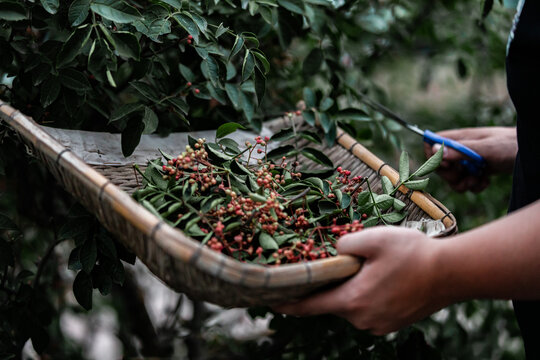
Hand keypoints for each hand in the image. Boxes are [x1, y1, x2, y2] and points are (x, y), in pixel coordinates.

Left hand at [274, 227, 449, 334]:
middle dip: (328, 285)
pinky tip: (380, 277)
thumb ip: (344, 244)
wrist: (452, 273)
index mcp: (352, 301)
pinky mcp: (392, 323)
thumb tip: (335, 250)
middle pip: (332, 302)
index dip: (288, 303)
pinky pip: (368, 308)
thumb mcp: (372, 238)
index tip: (271, 300)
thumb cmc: (412, 254)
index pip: (309, 307)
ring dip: (350, 288)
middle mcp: (362, 319)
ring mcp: (379, 324)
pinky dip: (366, 295)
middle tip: (330, 265)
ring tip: (363, 267)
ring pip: (352, 304)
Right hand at [423, 127, 515, 192]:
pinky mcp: (476, 171)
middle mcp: (460, 149)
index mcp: (459, 138)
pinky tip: (485, 181)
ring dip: (462, 184)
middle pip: (439, 165)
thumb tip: (435, 151)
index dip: (433, 158)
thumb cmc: (510, 144)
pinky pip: (465, 183)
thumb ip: (460, 151)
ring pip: (452, 177)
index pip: (432, 144)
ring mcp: (467, 161)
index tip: (447, 166)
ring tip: (477, 181)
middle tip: (465, 177)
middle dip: (450, 176)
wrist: (529, 153)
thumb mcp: (486, 148)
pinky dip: (473, 186)